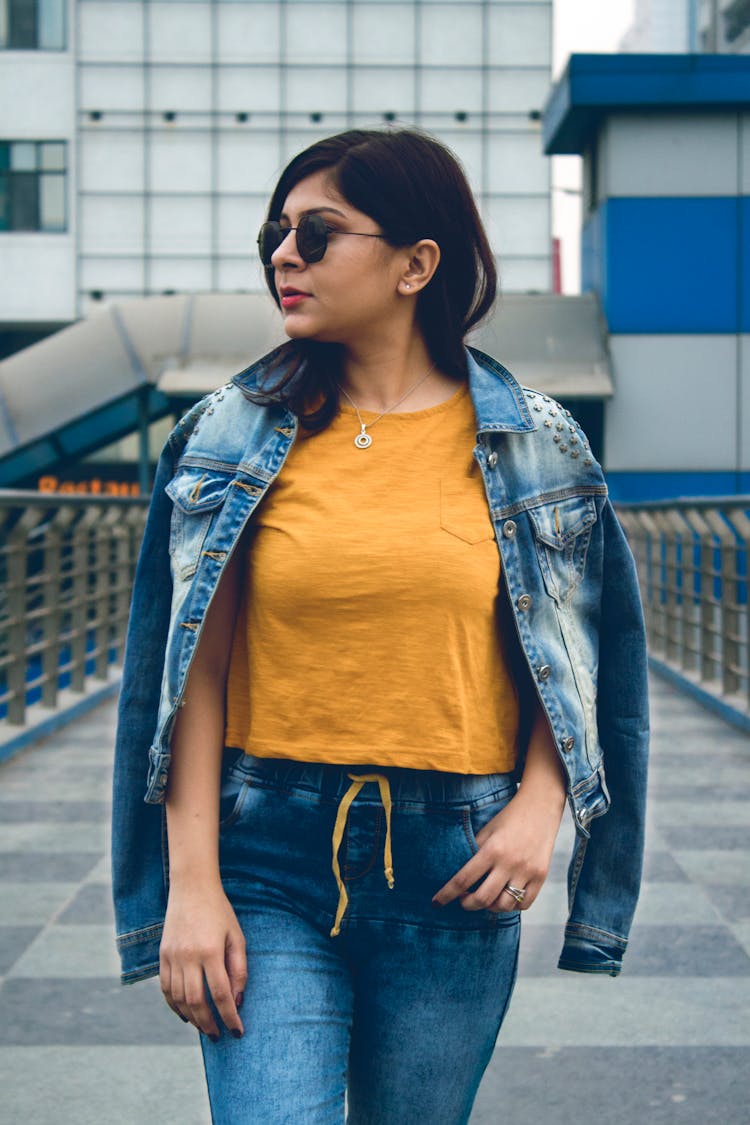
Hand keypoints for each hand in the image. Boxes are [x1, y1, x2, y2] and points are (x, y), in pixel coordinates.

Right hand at [160, 880, 246, 1039]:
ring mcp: (172, 957)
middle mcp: (188, 957)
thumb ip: (239, 969)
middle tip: (218, 1036)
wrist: (191, 888)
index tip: (237, 1032)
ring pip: (179, 999)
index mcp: (210, 951)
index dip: (229, 1017)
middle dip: (208, 1024)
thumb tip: (237, 1001)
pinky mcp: (162, 956)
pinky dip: (175, 1006)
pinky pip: (166, 989)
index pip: (221, 994)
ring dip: (192, 1018)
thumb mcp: (236, 937)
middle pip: (196, 1002)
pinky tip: (185, 1014)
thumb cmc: (219, 912)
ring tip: (204, 1028)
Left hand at [431, 787, 564, 912]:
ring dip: (490, 907)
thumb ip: (474, 852)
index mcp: (492, 849)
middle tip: (463, 901)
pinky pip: (524, 904)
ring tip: (485, 898)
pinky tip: (505, 897)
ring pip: (504, 906)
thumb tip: (459, 876)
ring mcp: (527, 871)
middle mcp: (509, 863)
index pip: (464, 879)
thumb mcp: (487, 830)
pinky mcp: (541, 876)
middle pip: (483, 899)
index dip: (447, 894)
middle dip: (468, 904)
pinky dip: (511, 905)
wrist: (541, 807)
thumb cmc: (509, 817)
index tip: (436, 903)